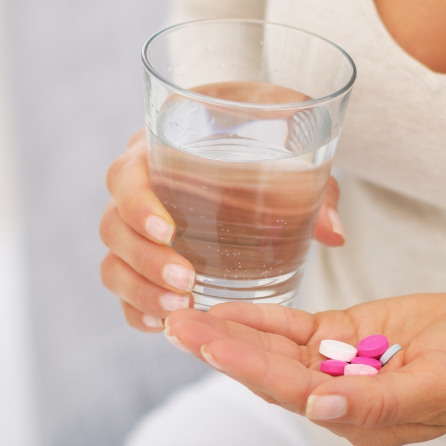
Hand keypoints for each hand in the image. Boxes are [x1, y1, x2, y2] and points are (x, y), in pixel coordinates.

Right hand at [99, 129, 346, 330]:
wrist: (252, 122)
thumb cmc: (264, 123)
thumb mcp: (288, 136)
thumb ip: (309, 183)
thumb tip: (333, 232)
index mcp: (156, 146)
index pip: (125, 175)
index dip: (137, 204)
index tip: (169, 230)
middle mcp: (139, 185)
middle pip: (113, 226)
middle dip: (143, 259)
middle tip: (186, 281)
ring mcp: (137, 224)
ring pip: (113, 261)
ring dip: (139, 289)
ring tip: (179, 307)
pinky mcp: (147, 255)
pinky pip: (125, 288)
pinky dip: (137, 308)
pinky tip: (164, 322)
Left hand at [164, 292, 445, 445]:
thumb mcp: (434, 387)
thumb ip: (376, 404)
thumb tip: (320, 409)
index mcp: (357, 420)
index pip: (289, 391)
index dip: (245, 364)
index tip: (205, 342)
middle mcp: (338, 395)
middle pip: (269, 371)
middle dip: (221, 348)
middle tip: (175, 324)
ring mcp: (339, 363)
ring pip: (275, 348)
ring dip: (232, 331)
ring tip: (186, 316)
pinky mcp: (344, 333)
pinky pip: (296, 327)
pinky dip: (263, 317)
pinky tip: (230, 307)